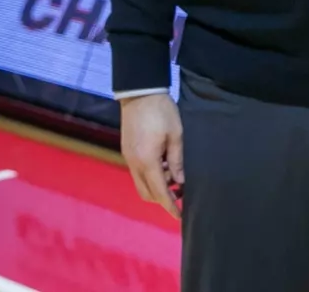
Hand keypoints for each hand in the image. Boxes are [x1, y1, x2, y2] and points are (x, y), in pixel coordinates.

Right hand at [120, 93, 182, 219]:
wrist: (139, 92)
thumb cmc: (161, 111)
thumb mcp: (176, 135)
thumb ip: (178, 161)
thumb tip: (181, 182)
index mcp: (147, 161)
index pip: (160, 192)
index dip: (170, 206)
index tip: (181, 216)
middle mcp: (134, 164)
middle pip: (147, 193)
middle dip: (163, 198)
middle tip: (181, 192)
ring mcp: (128, 158)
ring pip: (141, 184)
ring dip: (157, 186)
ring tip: (175, 174)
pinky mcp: (127, 151)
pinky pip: (138, 173)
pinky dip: (151, 176)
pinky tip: (164, 165)